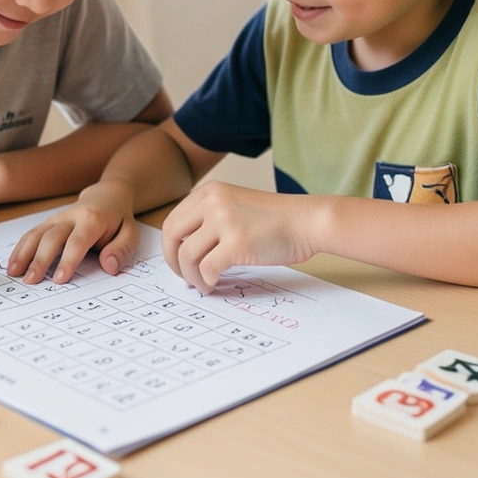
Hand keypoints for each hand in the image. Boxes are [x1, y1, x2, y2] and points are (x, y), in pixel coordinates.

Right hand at [6, 181, 137, 283]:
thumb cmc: (118, 220)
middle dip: (40, 260)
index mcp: (93, 219)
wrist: (106, 196)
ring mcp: (56, 218)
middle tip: (30, 281)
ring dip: (23, 253)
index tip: (60, 279)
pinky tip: (12, 264)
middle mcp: (70, 216)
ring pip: (36, 233)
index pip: (78, 241)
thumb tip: (109, 266)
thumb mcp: (131, 233)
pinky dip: (20, 248)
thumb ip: (122, 249)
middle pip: (52, 237)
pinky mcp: (48, 222)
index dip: (68, 259)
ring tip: (14, 273)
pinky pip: (31, 234)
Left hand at [161, 181, 317, 293]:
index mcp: (210, 192)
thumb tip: (184, 252)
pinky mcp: (237, 243)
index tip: (178, 261)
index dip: (170, 247)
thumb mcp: (235, 205)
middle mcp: (213, 202)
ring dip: (190, 277)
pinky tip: (212, 285)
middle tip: (183, 277)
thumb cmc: (275, 219)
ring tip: (201, 284)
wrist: (306, 221)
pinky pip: (206, 269)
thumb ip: (209, 219)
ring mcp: (224, 221)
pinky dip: (205, 282)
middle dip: (173, 262)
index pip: (173, 221)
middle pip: (172, 237)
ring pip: (187, 256)